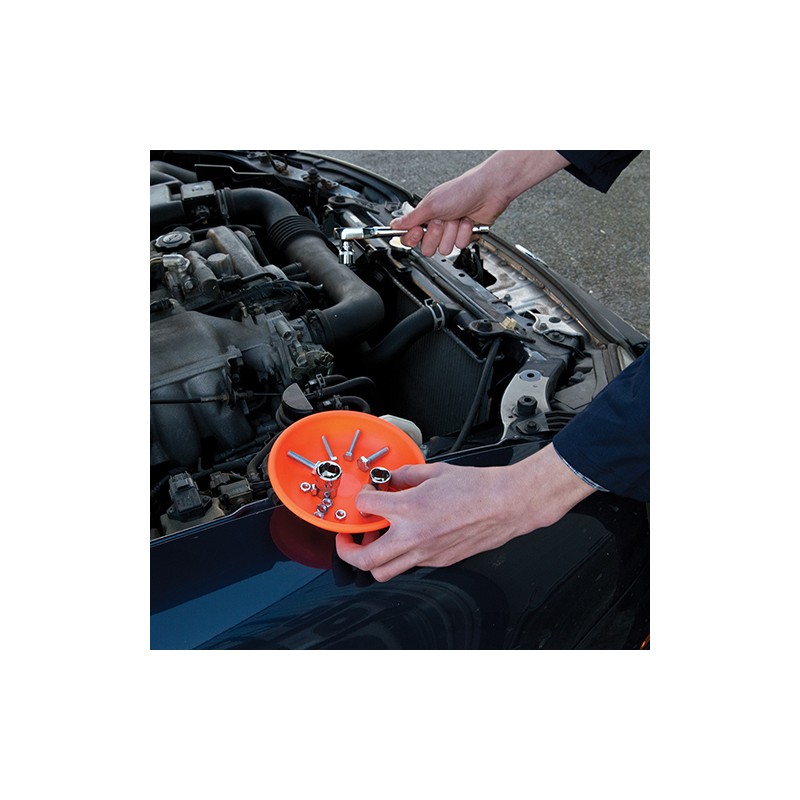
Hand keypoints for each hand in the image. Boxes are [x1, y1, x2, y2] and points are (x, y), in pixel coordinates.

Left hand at [335, 444, 595, 581]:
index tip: (365, 497)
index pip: (365, 507)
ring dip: (371, 560)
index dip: (360, 499)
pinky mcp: (438, 562)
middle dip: (347, 550)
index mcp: (410, 508)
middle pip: (364, 558)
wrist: (506, 505)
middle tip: (348, 538)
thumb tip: (392, 478)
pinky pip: (409, 566)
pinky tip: (405, 540)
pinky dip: (400, 556)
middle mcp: (414, 536)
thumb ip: (407, 474)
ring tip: (372, 545)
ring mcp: (425, 554)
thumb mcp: (435, 471)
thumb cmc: (477, 487)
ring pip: (383, 573)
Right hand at [390, 164, 508, 255]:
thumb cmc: (462, 190)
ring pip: (445, 248)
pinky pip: (460, 245)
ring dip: (452, 233)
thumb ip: (412, 218)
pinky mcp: (465, 236)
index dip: (412, 238)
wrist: (489, 190)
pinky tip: (468, 221)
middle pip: (427, 247)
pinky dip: (465, 233)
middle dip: (436, 235)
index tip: (416, 231)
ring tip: (458, 218)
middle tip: (442, 221)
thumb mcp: (432, 204)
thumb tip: (394, 225)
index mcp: (426, 215)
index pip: (411, 236)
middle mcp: (438, 224)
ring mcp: (452, 231)